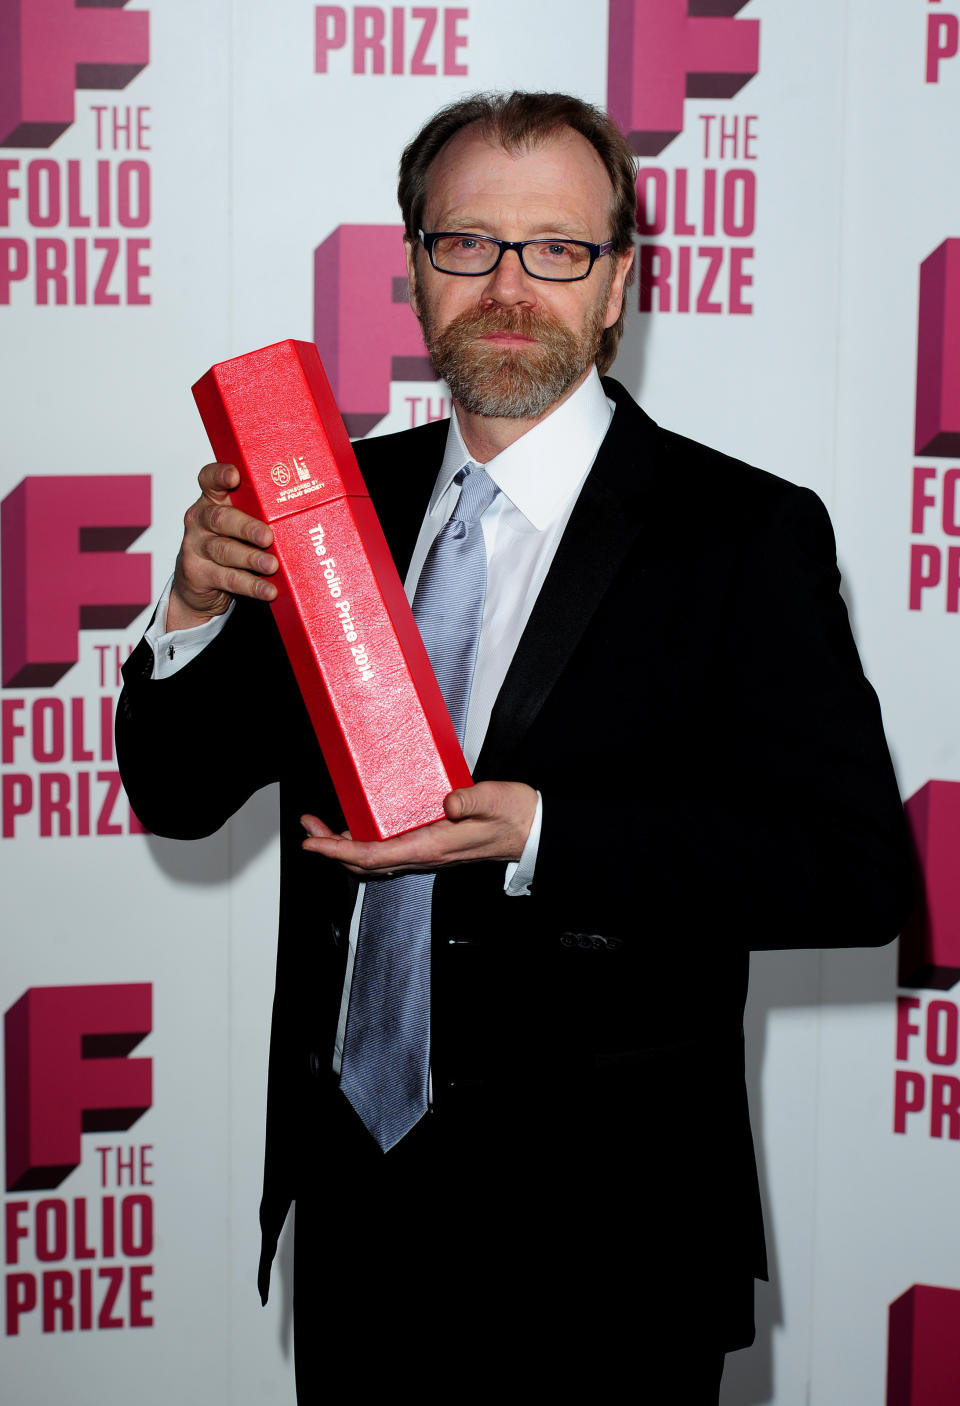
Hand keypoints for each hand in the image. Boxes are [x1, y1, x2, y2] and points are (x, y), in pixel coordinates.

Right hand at [167, 462, 278, 630]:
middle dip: (246, 527)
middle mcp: (200, 520)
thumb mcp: (239, 525)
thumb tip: (302, 518)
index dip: (219, 475)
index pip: (209, 479)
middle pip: (220, 518)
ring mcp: (196, 547)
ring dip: (251, 558)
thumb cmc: (228, 545)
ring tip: (271, 565)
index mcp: (211, 500)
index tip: (234, 476)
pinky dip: (251, 585)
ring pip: (224, 550)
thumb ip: (259, 516)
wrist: (199, 584)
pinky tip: (267, 589)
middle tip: (267, 536)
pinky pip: (228, 579)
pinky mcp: (198, 573)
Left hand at [300, 781, 537, 875]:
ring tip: (321, 827)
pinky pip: (388, 850)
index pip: (374, 855)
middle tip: (307, 827)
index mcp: (432, 846)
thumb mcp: (494, 799)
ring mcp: (425, 852)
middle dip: (331, 847)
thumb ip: (469, 799)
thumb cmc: (513, 814)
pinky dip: (364, 842)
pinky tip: (358, 825)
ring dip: (343, 846)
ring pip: (374, 857)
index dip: (338, 850)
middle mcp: (423, 854)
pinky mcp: (429, 845)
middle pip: (365, 861)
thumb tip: (446, 803)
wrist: (530, 830)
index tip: (312, 843)